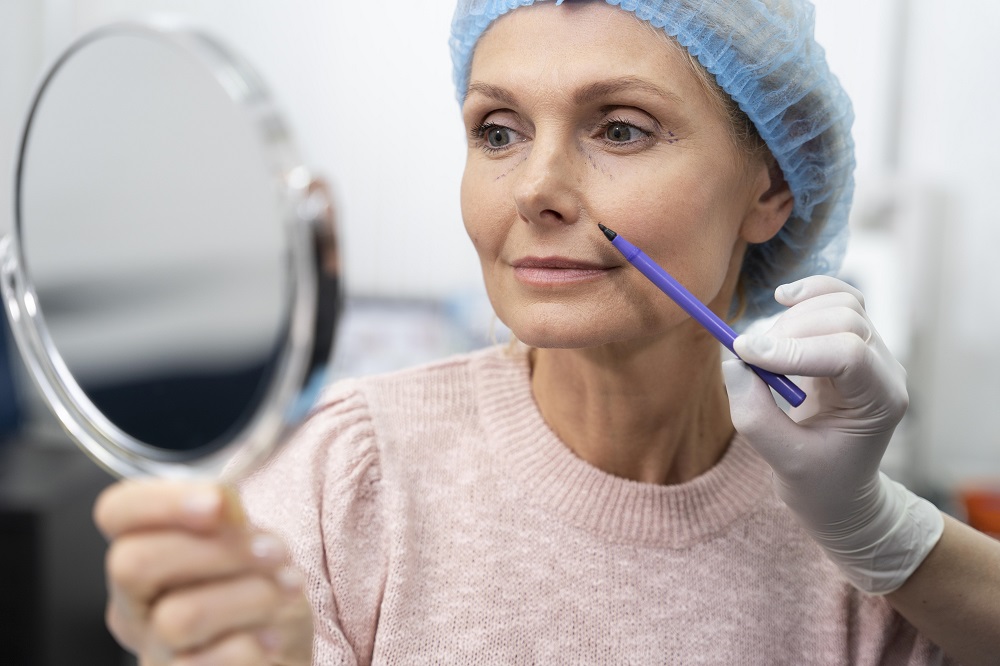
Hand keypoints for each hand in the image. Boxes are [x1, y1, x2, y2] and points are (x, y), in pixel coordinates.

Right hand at [94, 480, 313, 664]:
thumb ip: (232, 524)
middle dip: (216, 549)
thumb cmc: (262, 598)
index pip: (117, 511)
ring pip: (178, 617)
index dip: (161, 501)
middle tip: (274, 551)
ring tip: (288, 588)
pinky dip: (252, 644)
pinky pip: (206, 664)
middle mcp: (134, 605)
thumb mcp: (255, 549)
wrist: (282, 661)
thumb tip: (222, 503)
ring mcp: (152, 652)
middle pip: (132, 563)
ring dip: (249, 595)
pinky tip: (274, 637)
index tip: (218, 503)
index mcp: (146, 553)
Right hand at [722, 275, 942, 593]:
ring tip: (765, 350)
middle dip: (789, 333)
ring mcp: (873, 350)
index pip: (848, 354)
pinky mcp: (851, 339)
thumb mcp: (782, 461)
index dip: (794, 348)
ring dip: (793, 317)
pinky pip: (837, 298)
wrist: (840, 490)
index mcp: (881, 402)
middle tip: (751, 360)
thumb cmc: (820, 483)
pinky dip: (808, 293)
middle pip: (845, 321)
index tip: (745, 354)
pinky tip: (784, 299)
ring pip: (840, 303)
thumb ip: (755, 413)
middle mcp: (886, 368)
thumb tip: (734, 361)